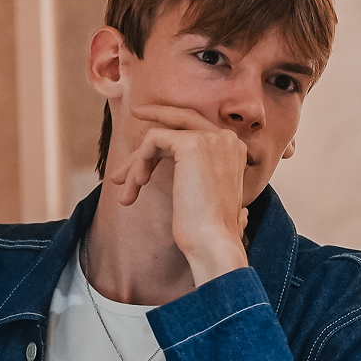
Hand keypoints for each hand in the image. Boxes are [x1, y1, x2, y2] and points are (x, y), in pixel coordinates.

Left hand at [108, 104, 251, 283]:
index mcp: (233, 148)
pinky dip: (139, 162)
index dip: (168, 131)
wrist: (213, 242)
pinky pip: (152, 140)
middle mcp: (226, 137)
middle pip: (179, 120)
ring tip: (126, 189)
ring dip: (137, 161)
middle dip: (153, 120)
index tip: (145, 144)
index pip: (195, 128)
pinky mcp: (191, 144)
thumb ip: (208, 177)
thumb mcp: (213, 195)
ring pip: (160, 135)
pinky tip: (137, 185)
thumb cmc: (212, 229)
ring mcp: (210, 138)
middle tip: (134, 118)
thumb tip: (188, 176)